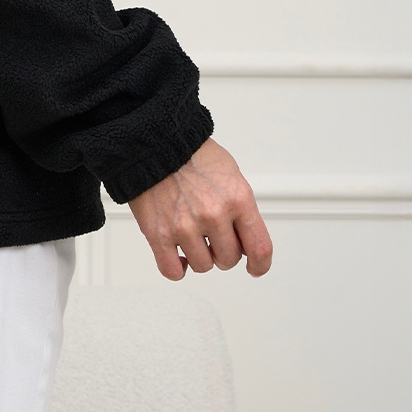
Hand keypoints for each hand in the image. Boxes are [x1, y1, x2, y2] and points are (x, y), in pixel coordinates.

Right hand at [126, 137, 272, 281]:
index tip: (254, 267)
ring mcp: (185, 226)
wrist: (152, 141)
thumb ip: (241, 207)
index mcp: (237, 198)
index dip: (259, 265)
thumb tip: (245, 236)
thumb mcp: (230, 173)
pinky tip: (177, 255)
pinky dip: (177, 268)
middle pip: (229, 259)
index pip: (260, 249)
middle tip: (213, 237)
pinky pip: (172, 270)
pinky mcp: (158, 233)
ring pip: (203, 266)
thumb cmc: (189, 152)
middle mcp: (213, 214)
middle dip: (223, 252)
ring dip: (199, 256)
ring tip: (192, 237)